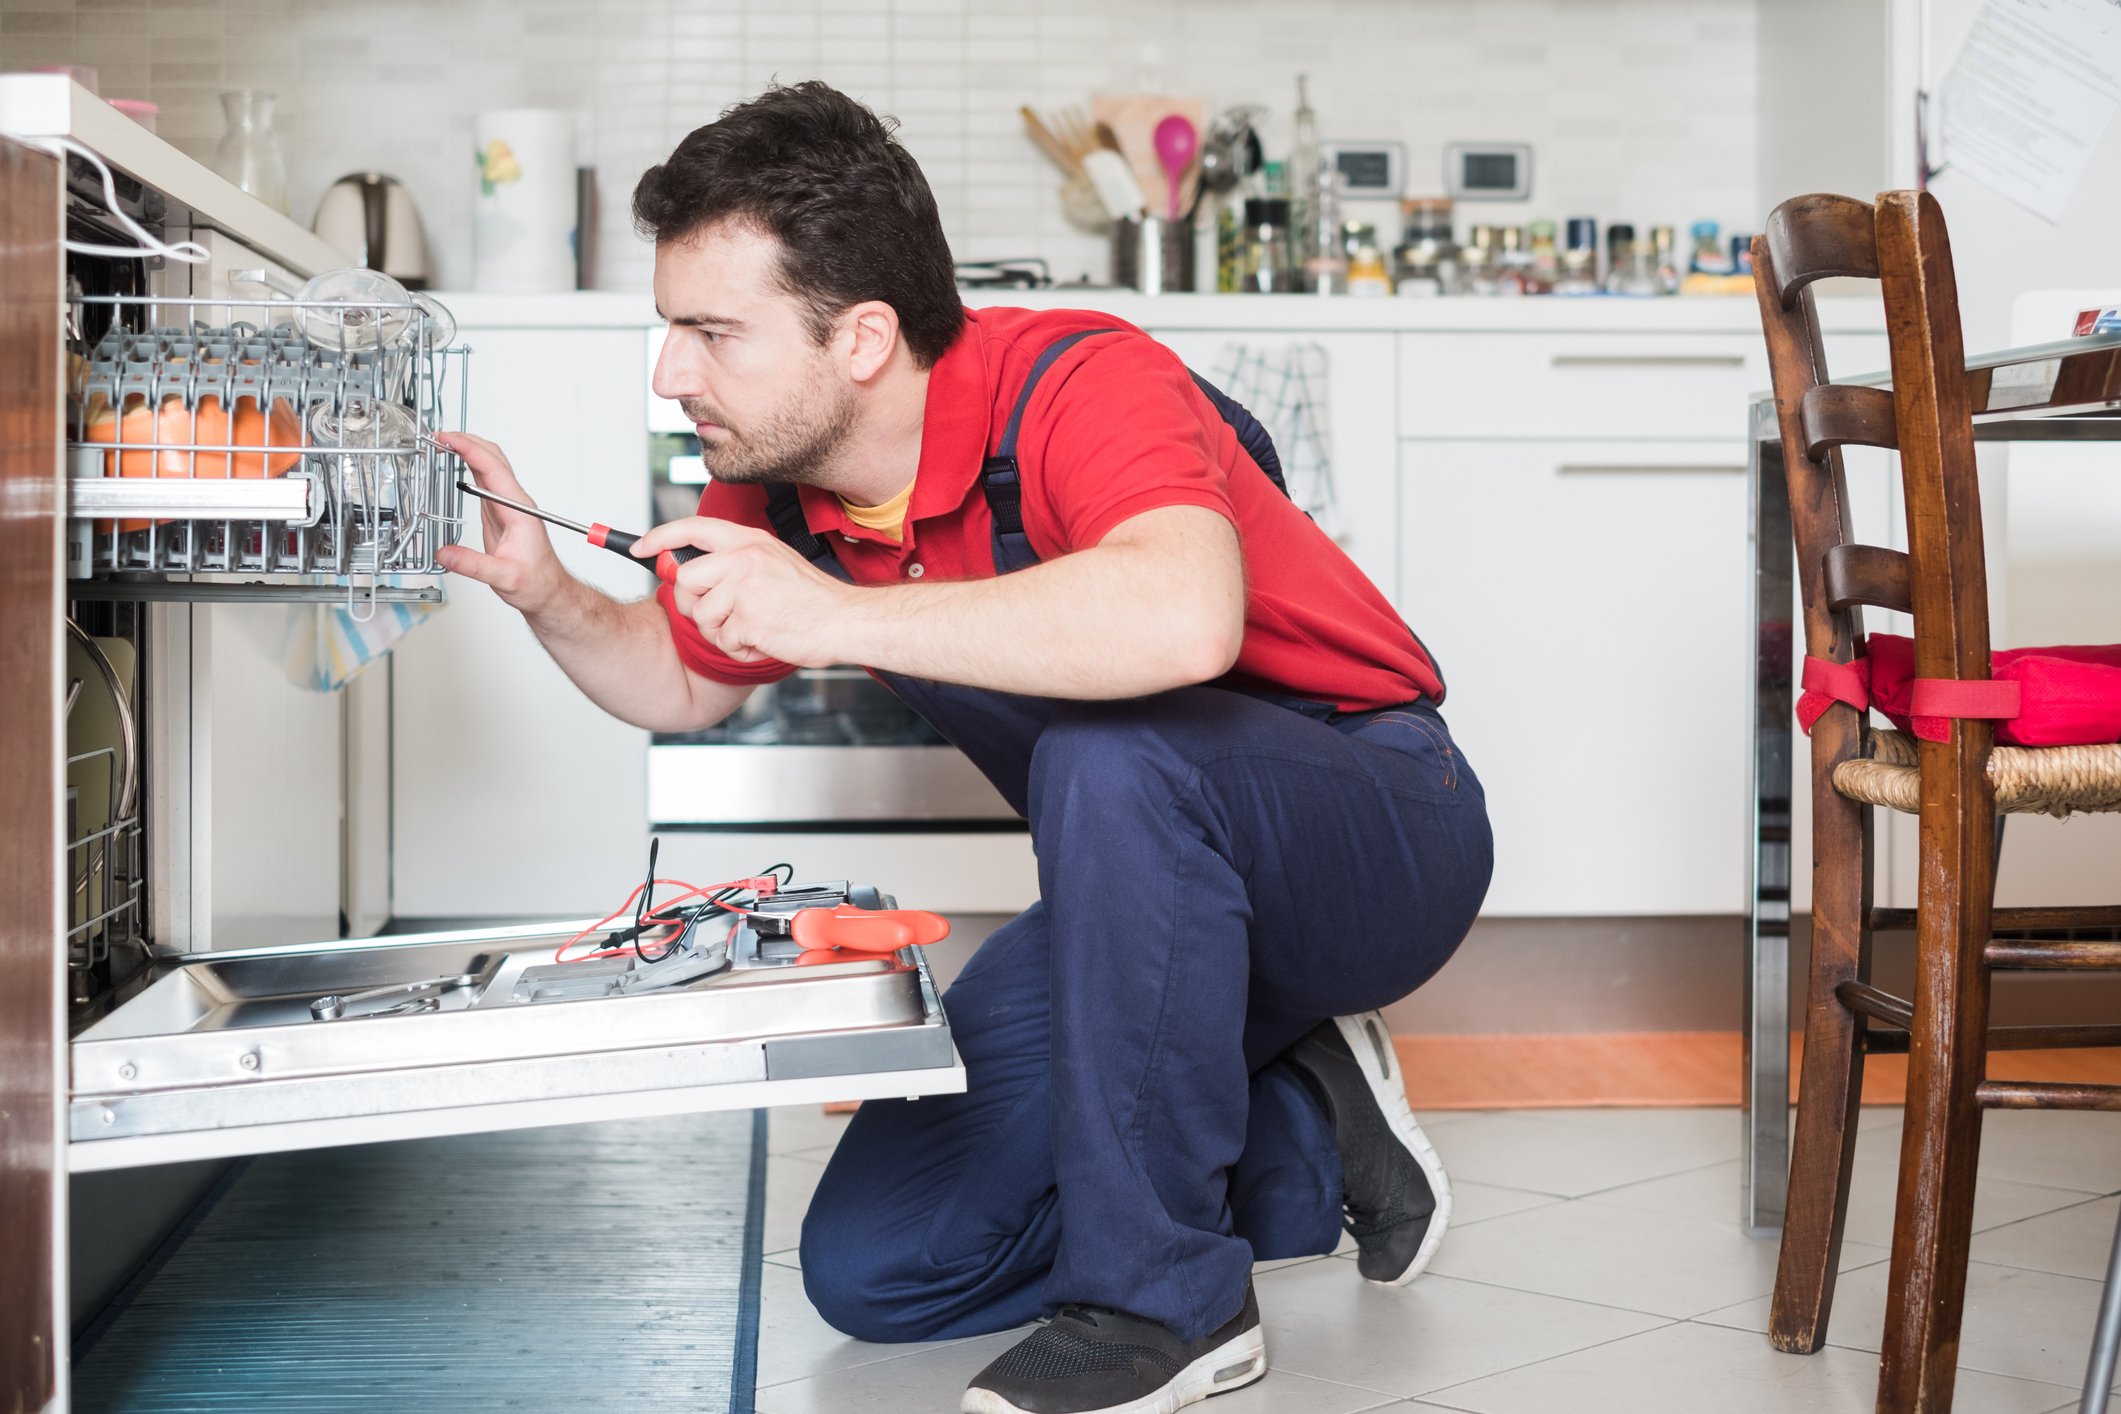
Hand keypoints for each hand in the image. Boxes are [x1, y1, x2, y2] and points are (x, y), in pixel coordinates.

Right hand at [431, 432, 568, 614]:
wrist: (547, 591)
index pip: (494, 470)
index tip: (449, 438)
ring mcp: (507, 505)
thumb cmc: (536, 582)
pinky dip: (469, 464)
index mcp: (520, 511)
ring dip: (468, 449)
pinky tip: (456, 460)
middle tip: (439, 435)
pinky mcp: (498, 511)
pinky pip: (484, 479)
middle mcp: (515, 503)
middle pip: (494, 458)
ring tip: (443, 441)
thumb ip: (474, 565)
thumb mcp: (504, 577)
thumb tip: (445, 554)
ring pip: (489, 465)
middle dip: (467, 441)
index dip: (471, 450)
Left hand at [628, 517, 856, 666]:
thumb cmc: (811, 597)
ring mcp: (745, 589)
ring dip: (722, 632)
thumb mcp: (771, 562)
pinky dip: (741, 650)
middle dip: (694, 605)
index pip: (691, 528)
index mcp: (748, 541)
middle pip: (685, 580)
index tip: (641, 548)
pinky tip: (765, 640)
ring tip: (754, 627)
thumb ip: (731, 561)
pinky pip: (724, 641)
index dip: (659, 537)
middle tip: (722, 614)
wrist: (844, 620)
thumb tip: (684, 570)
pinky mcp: (749, 620)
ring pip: (702, 616)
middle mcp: (743, 559)